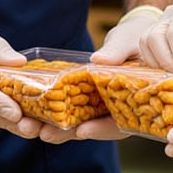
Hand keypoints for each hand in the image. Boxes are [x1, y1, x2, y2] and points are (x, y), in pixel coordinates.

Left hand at [40, 5, 168, 143]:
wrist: (130, 37)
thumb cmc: (134, 38)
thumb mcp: (127, 42)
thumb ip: (116, 52)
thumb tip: (99, 61)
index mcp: (135, 100)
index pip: (121, 123)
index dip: (102, 129)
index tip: (83, 131)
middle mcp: (119, 108)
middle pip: (96, 128)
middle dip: (72, 133)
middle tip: (48, 135)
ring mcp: (101, 105)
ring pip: (83, 122)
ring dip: (60, 127)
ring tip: (37, 129)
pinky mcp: (88, 98)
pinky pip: (73, 108)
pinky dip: (58, 111)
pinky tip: (38, 113)